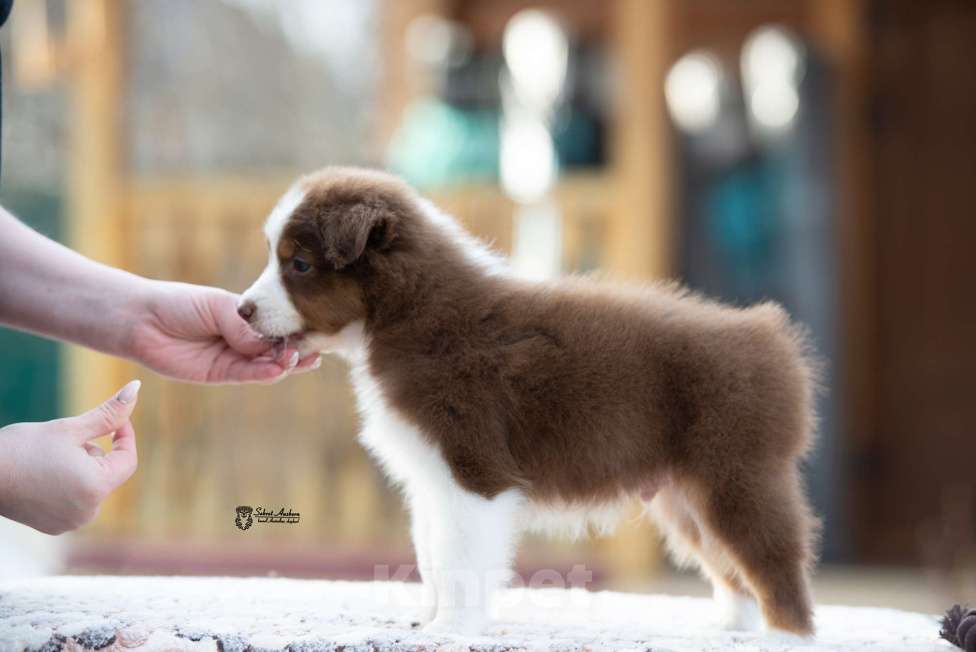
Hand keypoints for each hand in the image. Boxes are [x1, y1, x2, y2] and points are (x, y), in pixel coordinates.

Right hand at [0, 381, 140, 534]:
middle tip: (64, 442)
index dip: (124, 436)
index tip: (114, 420)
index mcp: (96, 488)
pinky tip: (41, 475)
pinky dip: (67, 484)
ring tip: (48, 460)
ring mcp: (70, 522)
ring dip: (80, 467)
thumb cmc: (22, 448)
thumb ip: (109, 413)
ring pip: (90, 485)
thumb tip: (136, 387)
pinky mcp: (54, 526)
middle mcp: (88, 512)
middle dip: (93, 451)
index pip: (128, 460)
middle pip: (107, 472)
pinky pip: (74, 499)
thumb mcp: (70, 428)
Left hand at [128, 281, 319, 383]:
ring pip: (265, 365)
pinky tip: (278, 369)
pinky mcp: (218, 374)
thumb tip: (267, 346)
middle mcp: (240, 339)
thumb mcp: (218, 306)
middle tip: (315, 350)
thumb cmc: (178, 303)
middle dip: (296, 350)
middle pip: (276, 348)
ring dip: (284, 363)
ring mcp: (231, 357)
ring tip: (301, 359)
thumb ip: (243, 326)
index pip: (276, 326)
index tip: (314, 329)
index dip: (294, 330)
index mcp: (244, 318)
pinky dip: (264, 373)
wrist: (142, 320)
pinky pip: (247, 374)